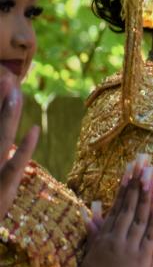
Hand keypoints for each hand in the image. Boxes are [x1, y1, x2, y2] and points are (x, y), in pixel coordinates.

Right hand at [0, 72, 37, 219]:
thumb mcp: (3, 177)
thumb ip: (9, 153)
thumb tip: (15, 141)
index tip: (6, 79)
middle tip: (8, 76)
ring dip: (7, 116)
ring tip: (14, 91)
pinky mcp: (1, 191)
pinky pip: (12, 168)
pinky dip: (23, 151)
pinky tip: (35, 132)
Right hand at [80, 155, 152, 266]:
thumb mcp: (92, 253)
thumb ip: (94, 232)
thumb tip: (91, 213)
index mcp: (105, 235)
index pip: (117, 206)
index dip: (124, 187)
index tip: (129, 169)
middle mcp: (117, 237)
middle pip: (130, 205)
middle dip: (137, 183)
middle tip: (143, 162)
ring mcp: (130, 245)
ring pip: (141, 215)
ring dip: (147, 193)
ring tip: (152, 174)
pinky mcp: (142, 256)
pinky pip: (151, 233)